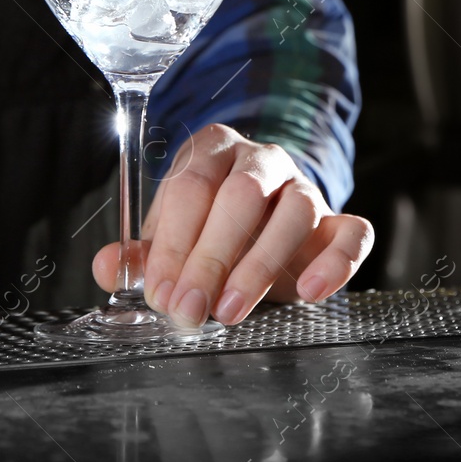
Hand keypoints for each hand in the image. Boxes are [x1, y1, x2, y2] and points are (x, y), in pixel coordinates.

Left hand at [93, 123, 374, 328]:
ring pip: (296, 210)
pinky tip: (310, 291)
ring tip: (231, 310)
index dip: (173, 242)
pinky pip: (353, 232)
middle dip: (210, 257)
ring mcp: (305, 186)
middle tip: (189, 308)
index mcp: (212, 151)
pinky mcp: (339, 220)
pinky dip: (336, 262)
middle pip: (241, 195)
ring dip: (260, 264)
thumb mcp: (172, 240)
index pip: (191, 186)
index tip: (161, 292)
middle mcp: (262, 159)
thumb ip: (141, 255)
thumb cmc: (211, 232)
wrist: (263, 231)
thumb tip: (107, 267)